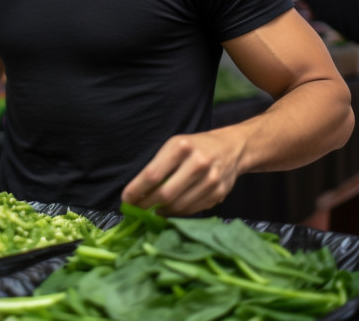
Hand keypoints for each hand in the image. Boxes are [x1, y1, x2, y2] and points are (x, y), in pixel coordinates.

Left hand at [121, 132, 241, 215]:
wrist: (232, 148)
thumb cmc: (195, 146)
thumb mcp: (175, 146)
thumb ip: (158, 166)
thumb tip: (137, 192)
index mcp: (181, 147)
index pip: (153, 174)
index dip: (137, 190)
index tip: (126, 199)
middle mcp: (198, 162)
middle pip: (165, 193)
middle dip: (146, 204)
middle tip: (137, 209)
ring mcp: (210, 179)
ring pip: (179, 205)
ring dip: (161, 211)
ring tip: (152, 209)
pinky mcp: (219, 193)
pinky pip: (192, 210)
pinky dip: (177, 213)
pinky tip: (170, 209)